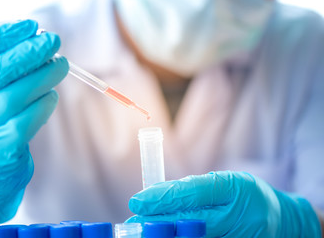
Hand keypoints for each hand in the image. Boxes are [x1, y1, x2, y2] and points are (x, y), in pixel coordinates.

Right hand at [0, 20, 68, 223]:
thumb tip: (30, 40)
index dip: (4, 36)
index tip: (30, 26)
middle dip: (30, 52)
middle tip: (54, 41)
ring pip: (15, 95)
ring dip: (43, 76)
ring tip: (60, 64)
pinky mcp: (1, 146)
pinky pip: (28, 120)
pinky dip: (44, 104)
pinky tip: (51, 95)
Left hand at [127, 171, 320, 236]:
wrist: (281, 222)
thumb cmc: (247, 195)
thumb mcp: (224, 182)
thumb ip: (194, 189)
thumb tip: (158, 196)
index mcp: (234, 189)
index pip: (192, 193)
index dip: (162, 198)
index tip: (138, 201)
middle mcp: (236, 216)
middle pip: (189, 221)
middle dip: (157, 222)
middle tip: (133, 222)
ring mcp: (236, 237)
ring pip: (192, 237)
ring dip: (165, 234)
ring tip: (143, 230)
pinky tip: (166, 235)